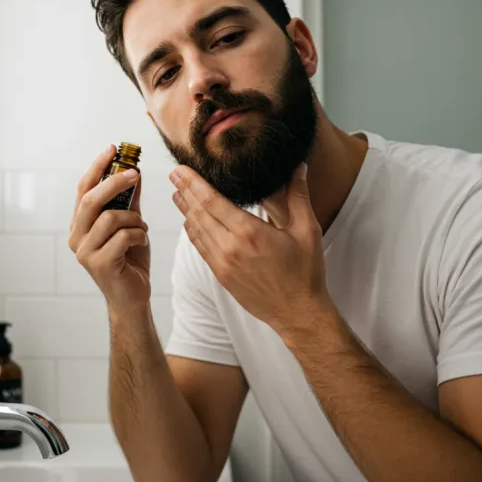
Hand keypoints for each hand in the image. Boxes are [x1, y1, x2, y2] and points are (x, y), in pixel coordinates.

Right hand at [69, 145, 150, 310]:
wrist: (133, 297)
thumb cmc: (130, 260)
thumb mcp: (131, 224)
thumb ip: (129, 201)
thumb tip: (134, 171)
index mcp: (80, 225)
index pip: (83, 190)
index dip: (96, 167)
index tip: (112, 148)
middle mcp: (77, 237)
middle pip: (91, 200)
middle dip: (114, 182)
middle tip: (134, 172)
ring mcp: (85, 252)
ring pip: (110, 218)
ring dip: (134, 219)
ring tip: (141, 229)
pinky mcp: (99, 264)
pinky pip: (123, 237)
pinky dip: (138, 235)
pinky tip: (141, 243)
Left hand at [170, 163, 327, 331]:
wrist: (297, 313)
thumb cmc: (305, 272)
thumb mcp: (307, 231)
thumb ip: (298, 196)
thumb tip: (298, 167)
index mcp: (249, 232)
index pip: (212, 201)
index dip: (194, 183)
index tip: (181, 170)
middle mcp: (230, 247)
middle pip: (199, 213)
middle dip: (185, 192)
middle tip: (173, 175)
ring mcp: (222, 263)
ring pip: (196, 231)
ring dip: (185, 210)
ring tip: (177, 193)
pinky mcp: (220, 275)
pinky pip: (201, 248)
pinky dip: (192, 232)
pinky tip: (189, 222)